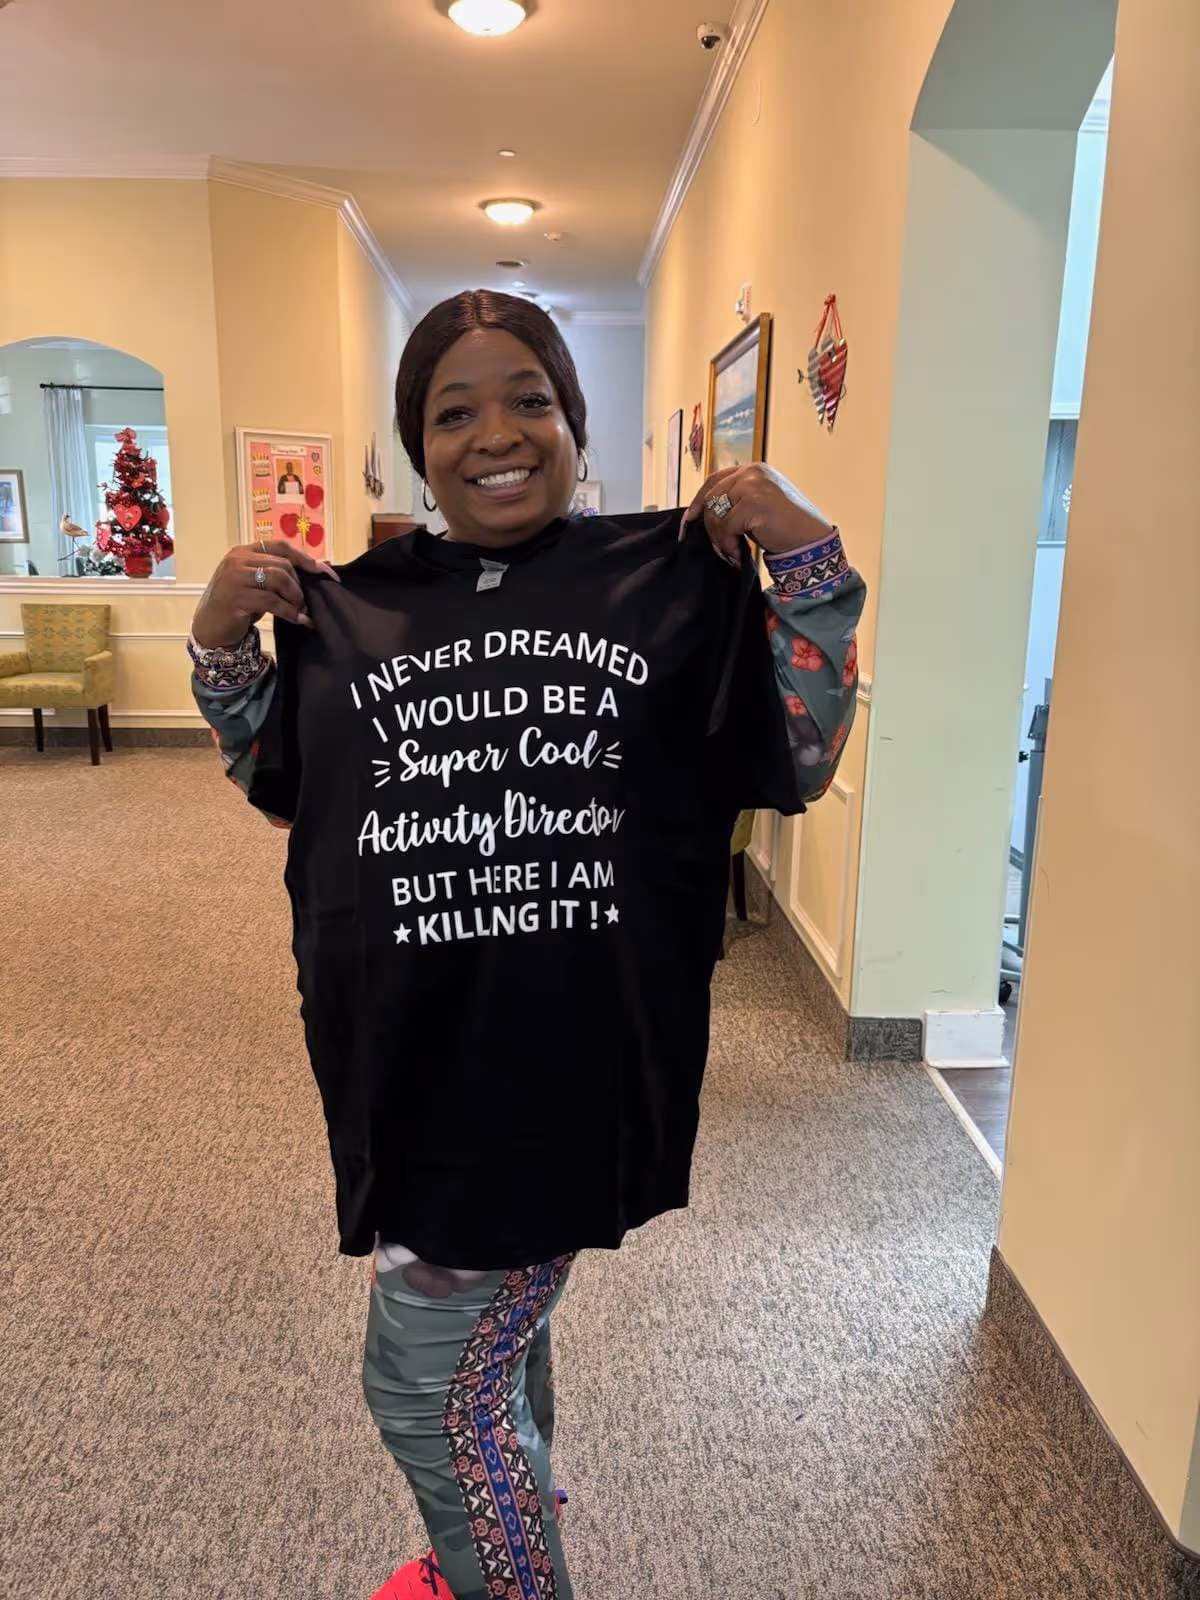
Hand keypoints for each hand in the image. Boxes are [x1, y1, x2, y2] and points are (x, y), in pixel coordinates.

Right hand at [191, 540, 338, 648]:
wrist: (210, 627)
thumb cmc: (238, 604)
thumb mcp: (258, 585)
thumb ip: (280, 574)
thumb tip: (320, 567)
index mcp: (244, 551)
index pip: (282, 547)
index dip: (307, 559)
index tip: (328, 574)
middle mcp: (238, 559)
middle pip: (283, 564)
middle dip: (300, 585)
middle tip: (306, 603)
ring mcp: (235, 577)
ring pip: (279, 579)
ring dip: (296, 598)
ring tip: (301, 611)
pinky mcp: (236, 597)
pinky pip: (272, 601)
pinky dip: (290, 612)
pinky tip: (299, 620)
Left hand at [681, 463, 832, 565]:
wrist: (810, 540)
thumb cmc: (786, 527)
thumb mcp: (757, 505)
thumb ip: (735, 500)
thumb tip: (702, 513)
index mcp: (753, 470)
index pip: (714, 480)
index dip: (699, 501)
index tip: (690, 520)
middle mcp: (752, 472)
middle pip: (711, 498)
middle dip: (709, 526)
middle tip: (719, 547)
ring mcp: (753, 485)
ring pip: (715, 513)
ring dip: (720, 538)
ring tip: (732, 551)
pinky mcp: (754, 503)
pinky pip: (726, 527)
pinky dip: (729, 545)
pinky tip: (740, 554)